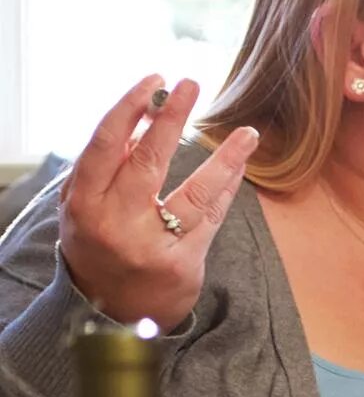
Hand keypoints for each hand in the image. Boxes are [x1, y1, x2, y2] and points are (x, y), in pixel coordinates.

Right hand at [57, 76, 260, 331]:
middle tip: (191, 84)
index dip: (129, 109)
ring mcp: (150, 245)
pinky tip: (241, 162)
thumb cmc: (99, 245)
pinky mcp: (183, 264)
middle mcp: (114, 223)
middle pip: (147, 162)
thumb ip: (106, 169)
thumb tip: (140, 121)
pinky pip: (211, 217)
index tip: (154, 82)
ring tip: (247, 132)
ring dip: (224, 158)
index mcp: (84, 203)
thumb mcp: (87, 207)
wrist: (109, 314)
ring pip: (193, 193)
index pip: (105, 146)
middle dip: (170, 118)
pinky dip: (227, 187)